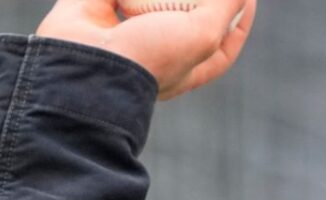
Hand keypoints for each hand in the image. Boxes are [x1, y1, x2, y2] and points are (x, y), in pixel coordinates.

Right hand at [34, 0, 256, 101]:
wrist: (86, 63)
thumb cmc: (151, 57)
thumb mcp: (202, 36)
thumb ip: (224, 9)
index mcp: (188, 66)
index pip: (224, 43)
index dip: (239, 19)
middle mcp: (158, 47)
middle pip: (185, 13)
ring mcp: (126, 28)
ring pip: (149, 0)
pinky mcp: (95, 8)